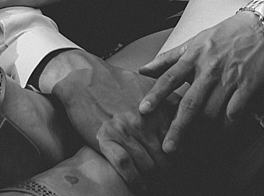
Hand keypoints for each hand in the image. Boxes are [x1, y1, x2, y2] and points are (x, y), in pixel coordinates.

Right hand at [39, 49, 170, 189]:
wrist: (84, 77)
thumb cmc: (114, 81)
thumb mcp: (147, 86)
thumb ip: (166, 100)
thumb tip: (180, 114)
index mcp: (157, 107)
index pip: (177, 140)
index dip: (177, 156)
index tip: (175, 162)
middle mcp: (144, 119)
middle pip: (164, 157)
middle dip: (164, 171)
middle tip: (162, 176)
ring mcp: (125, 130)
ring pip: (147, 165)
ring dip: (150, 179)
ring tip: (150, 183)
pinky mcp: (106, 138)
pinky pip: (126, 166)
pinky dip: (134, 181)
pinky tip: (138, 187)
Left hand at [137, 11, 263, 152]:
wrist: (262, 26)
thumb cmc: (225, 34)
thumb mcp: (196, 40)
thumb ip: (170, 58)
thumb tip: (143, 70)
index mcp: (194, 55)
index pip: (170, 76)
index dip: (156, 94)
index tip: (143, 110)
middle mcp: (209, 67)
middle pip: (190, 102)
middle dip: (178, 127)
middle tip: (168, 148)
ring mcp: (229, 77)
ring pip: (211, 113)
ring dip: (202, 133)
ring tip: (194, 148)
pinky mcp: (247, 85)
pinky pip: (233, 113)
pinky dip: (226, 128)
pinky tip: (220, 137)